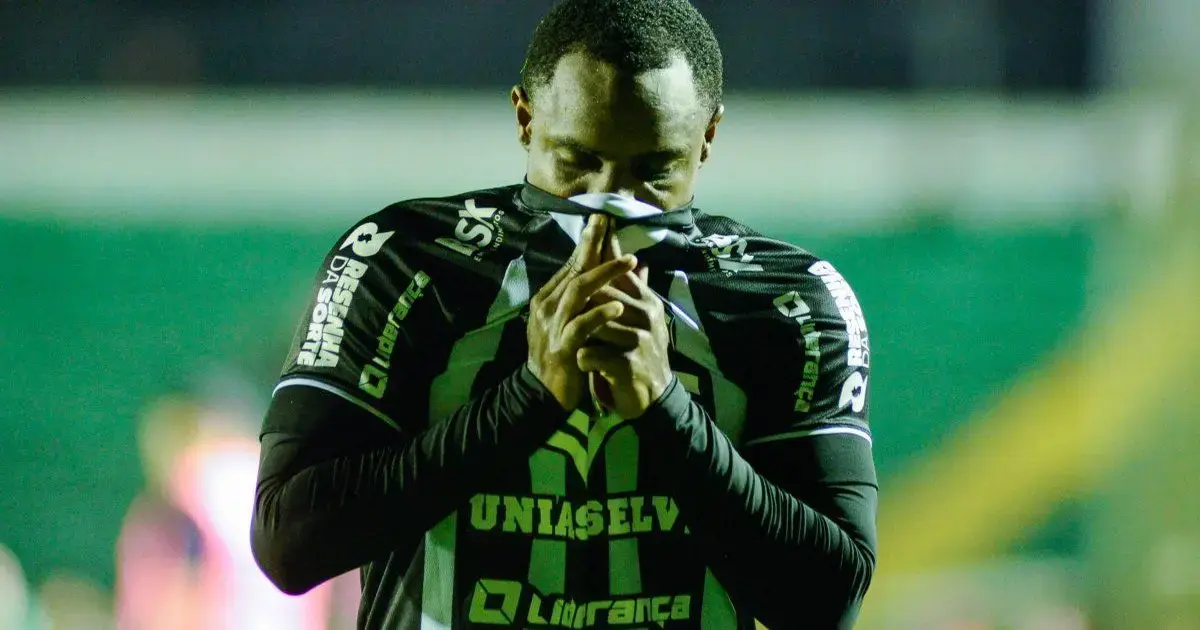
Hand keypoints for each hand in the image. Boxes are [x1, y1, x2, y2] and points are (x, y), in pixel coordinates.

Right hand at [527, 214, 637, 410]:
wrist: (543, 396)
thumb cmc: (565, 356)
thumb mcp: (577, 322)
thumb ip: (597, 296)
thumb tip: (631, 267)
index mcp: (549, 299)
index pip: (572, 264)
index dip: (589, 242)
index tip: (604, 219)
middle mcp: (547, 308)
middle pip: (574, 270)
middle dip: (594, 245)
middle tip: (611, 222)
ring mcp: (552, 327)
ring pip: (578, 292)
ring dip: (604, 275)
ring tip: (628, 260)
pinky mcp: (562, 348)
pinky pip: (581, 327)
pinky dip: (599, 315)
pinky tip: (617, 307)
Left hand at [577, 264, 673, 418]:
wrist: (655, 397)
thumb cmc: (643, 354)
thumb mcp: (646, 320)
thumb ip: (637, 291)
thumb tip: (638, 261)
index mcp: (648, 303)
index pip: (621, 274)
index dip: (602, 263)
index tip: (588, 245)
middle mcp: (646, 317)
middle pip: (602, 295)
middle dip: (582, 304)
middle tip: (568, 314)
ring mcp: (638, 340)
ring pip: (592, 325)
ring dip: (581, 335)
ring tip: (579, 343)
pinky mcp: (627, 364)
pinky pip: (589, 354)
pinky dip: (582, 360)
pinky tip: (585, 365)